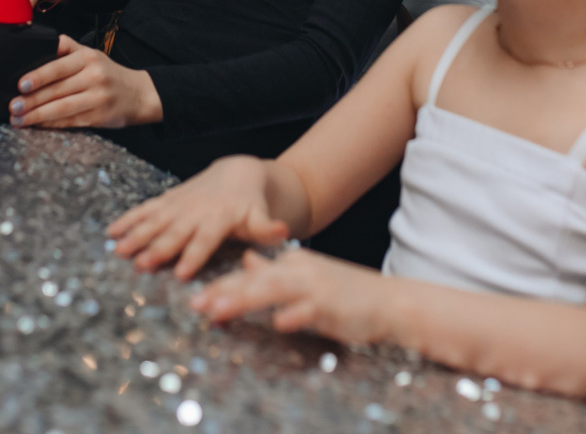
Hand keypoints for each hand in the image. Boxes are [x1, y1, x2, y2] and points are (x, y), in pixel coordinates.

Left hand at [9, 35, 161, 127]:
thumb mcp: (91, 54)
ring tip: (18, 119)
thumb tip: (36, 46)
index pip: (58, 67)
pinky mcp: (99, 117)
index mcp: (88, 58)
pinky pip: (70, 121)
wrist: (140, 94)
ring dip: (37, 115)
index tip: (20, 85)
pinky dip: (51, 124)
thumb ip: (66, 48)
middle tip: (13, 106)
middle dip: (32, 100)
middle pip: (57, 90)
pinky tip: (37, 125)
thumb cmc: (108, 73)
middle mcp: (94, 77)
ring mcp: (98, 98)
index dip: (38, 76)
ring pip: (62, 108)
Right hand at [109, 156, 291, 278]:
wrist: (237, 171)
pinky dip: (128, 220)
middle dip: (157, 248)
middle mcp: (194, 211)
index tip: (182, 274)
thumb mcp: (261, 215)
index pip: (205, 240)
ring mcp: (178, 204)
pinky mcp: (167, 200)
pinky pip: (145, 209)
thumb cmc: (250, 202)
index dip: (194, 256)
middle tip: (141, 265)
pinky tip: (110, 233)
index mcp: (218, 218)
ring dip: (136, 235)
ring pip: (154, 220)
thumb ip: (266, 227)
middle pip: (174, 232)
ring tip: (119, 250)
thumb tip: (282, 231)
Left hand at [190, 247, 388, 343]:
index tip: (196, 298)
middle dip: (224, 291)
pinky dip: (295, 315)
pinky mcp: (334, 306)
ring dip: (246, 299)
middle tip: (196, 304)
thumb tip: (246, 260)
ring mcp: (317, 287)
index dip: (222, 286)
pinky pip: (311, 310)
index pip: (250, 275)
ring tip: (220, 309)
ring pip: (275, 290)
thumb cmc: (345, 293)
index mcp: (292, 264)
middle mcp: (300, 270)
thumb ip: (274, 270)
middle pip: (255, 280)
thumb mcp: (305, 276)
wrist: (389, 301)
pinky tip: (279, 323)